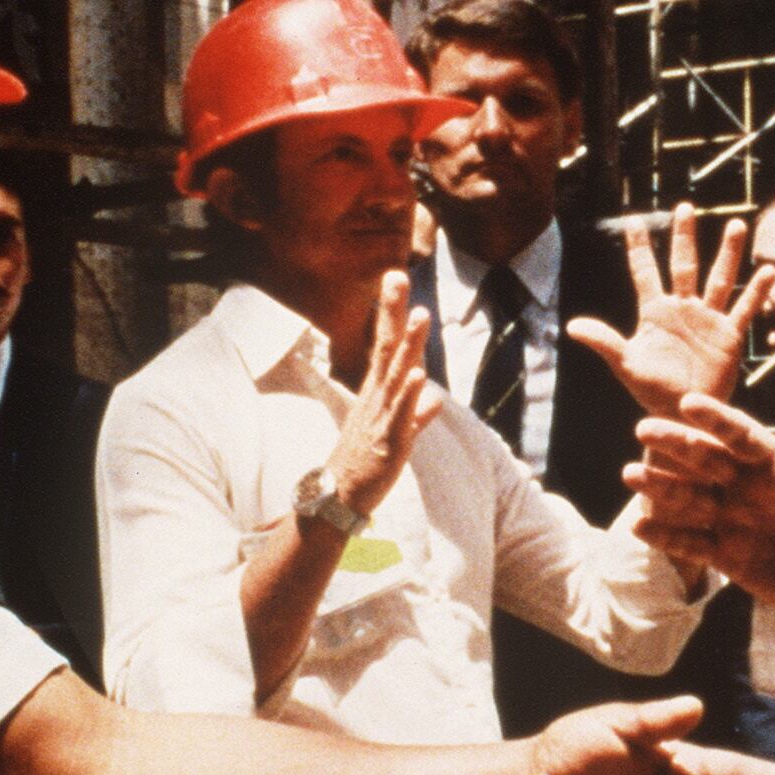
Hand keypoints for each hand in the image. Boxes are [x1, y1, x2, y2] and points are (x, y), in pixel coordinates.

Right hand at [326, 272, 440, 512]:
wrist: (339, 497)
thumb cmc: (366, 461)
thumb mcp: (396, 433)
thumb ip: (417, 414)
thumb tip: (435, 400)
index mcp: (378, 392)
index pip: (386, 344)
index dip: (391, 312)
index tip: (395, 278)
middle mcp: (377, 397)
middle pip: (387, 348)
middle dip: (393, 312)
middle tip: (396, 276)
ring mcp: (381, 416)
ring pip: (396, 375)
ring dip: (409, 345)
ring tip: (421, 315)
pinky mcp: (388, 441)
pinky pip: (401, 415)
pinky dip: (410, 394)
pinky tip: (420, 374)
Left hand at [567, 203, 772, 420]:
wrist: (684, 414)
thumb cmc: (651, 392)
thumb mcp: (626, 365)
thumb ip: (604, 342)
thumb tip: (572, 326)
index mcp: (655, 312)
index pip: (645, 271)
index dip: (639, 247)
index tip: (633, 220)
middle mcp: (682, 309)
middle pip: (684, 264)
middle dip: (684, 236)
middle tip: (685, 207)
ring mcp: (708, 319)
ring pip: (719, 278)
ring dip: (728, 253)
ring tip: (736, 225)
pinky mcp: (729, 335)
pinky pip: (744, 309)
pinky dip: (756, 291)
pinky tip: (768, 271)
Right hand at [624, 393, 774, 615]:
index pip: (744, 436)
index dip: (719, 421)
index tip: (691, 403)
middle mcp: (749, 487)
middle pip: (707, 460)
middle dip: (677, 446)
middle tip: (643, 429)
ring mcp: (733, 518)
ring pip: (691, 497)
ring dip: (662, 487)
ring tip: (630, 474)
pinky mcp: (726, 553)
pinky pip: (691, 542)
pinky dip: (668, 536)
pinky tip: (640, 527)